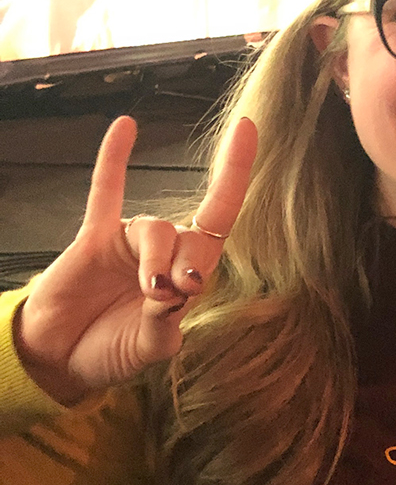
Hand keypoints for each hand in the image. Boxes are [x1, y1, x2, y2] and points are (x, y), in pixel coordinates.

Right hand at [14, 115, 257, 402]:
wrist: (57, 357)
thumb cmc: (110, 350)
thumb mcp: (146, 349)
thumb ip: (163, 326)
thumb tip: (174, 294)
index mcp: (188, 275)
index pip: (221, 218)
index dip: (236, 175)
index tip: (249, 129)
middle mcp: (165, 252)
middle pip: (192, 235)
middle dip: (189, 263)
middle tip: (175, 294)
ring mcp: (129, 242)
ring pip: (155, 228)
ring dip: (156, 258)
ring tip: (150, 290)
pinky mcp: (92, 239)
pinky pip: (106, 193)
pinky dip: (114, 160)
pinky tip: (125, 127)